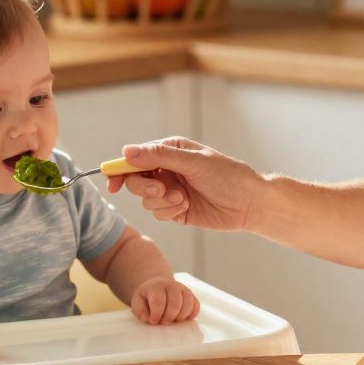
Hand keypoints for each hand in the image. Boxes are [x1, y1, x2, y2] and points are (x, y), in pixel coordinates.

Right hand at [109, 137, 260, 230]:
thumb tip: (127, 151)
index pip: (136, 158)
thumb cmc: (228, 176)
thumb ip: (159, 157)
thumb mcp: (193, 162)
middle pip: (136, 180)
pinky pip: (158, 213)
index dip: (121, 169)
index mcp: (170, 151)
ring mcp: (171, 190)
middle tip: (162, 189)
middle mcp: (167, 170)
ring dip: (162, 201)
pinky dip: (169, 212)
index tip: (113, 182)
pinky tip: (186, 207)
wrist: (249, 204)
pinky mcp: (176, 210)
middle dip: (145, 187)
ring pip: (146, 200)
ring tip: (183, 199)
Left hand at [130, 276, 199, 324]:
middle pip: (175, 304)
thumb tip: (148, 318)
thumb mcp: (138, 302)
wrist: (158, 287)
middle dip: (168, 317)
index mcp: (157, 286)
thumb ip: (140, 310)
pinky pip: (196, 307)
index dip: (156, 314)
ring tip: (171, 319)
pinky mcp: (192, 297)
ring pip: (188, 305)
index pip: (159, 301)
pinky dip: (190, 315)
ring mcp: (184, 290)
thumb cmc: (147, 298)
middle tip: (163, 321)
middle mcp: (173, 286)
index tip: (153, 321)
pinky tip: (180, 317)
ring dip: (179, 317)